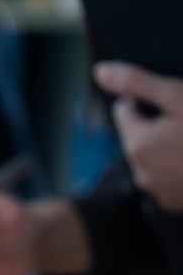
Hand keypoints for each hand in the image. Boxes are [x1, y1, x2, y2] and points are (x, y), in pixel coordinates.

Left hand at [95, 61, 182, 212]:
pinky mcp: (172, 203)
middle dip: (155, 124)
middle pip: (137, 136)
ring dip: (165, 147)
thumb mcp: (179, 97)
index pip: (123, 109)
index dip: (143, 98)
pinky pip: (166, 178)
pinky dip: (176, 168)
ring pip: (151, 158)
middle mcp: (140, 172)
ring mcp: (157, 191)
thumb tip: (99, 71)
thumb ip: (138, 83)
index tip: (168, 98)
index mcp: (137, 144)